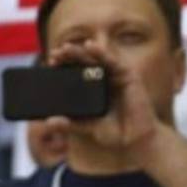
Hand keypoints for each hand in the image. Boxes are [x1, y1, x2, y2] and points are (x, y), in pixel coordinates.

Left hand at [46, 41, 162, 156]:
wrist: (137, 140)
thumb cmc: (115, 133)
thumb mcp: (88, 128)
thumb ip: (70, 124)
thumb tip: (49, 122)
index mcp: (94, 90)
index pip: (77, 73)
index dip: (64, 67)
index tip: (49, 64)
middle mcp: (105, 81)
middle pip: (84, 63)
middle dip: (69, 57)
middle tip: (54, 55)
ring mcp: (117, 77)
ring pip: (97, 59)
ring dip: (81, 52)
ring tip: (66, 48)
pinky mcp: (128, 76)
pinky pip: (114, 61)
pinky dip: (102, 52)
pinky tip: (90, 46)